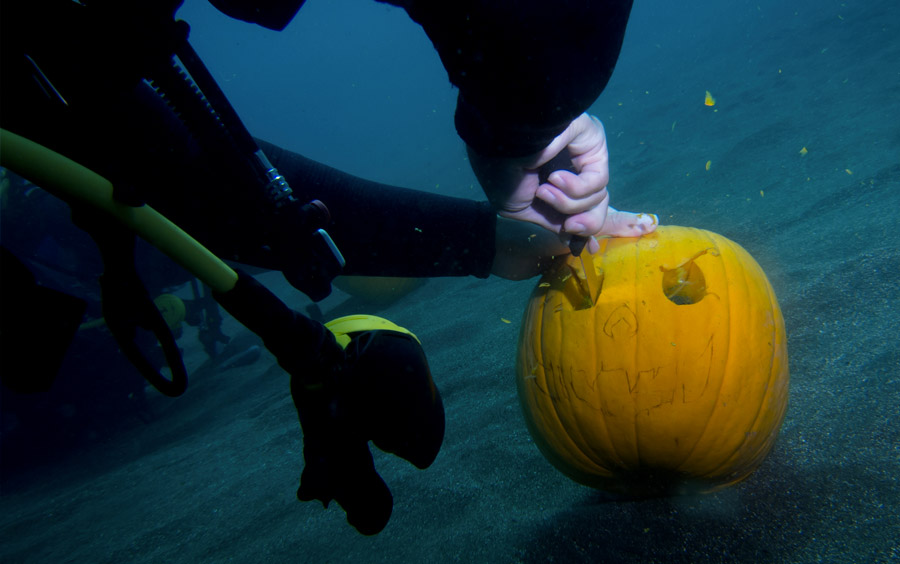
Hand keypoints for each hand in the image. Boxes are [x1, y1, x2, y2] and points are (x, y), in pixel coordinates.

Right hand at [469, 113, 657, 250]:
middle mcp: (572, 170)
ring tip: (545, 191)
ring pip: (597, 198)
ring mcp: (584, 157)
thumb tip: (578, 242)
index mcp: (555, 183)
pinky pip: (599, 181)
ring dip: (569, 203)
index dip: (586, 228)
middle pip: (596, 208)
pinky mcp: (594, 145)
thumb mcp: (521, 208)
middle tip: (569, 226)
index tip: (587, 248)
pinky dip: (577, 188)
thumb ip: (552, 222)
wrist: (499, 141)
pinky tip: (555, 178)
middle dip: (585, 224)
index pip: (582, 209)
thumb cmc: (502, 171)